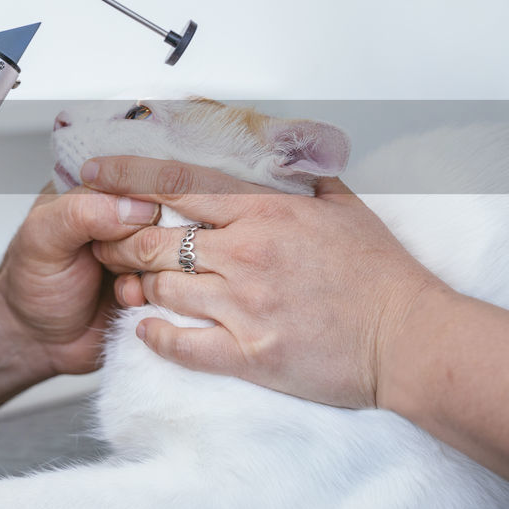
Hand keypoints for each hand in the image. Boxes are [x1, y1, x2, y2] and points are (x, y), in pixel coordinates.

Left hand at [0, 184, 162, 376]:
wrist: (38, 339)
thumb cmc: (32, 282)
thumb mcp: (42, 239)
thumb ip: (81, 212)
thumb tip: (139, 207)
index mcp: (97, 187)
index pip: (139, 173)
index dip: (143, 196)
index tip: (130, 222)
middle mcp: (126, 213)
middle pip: (166, 210)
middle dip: (143, 239)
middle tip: (106, 258)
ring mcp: (145, 248)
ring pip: (175, 246)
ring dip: (151, 267)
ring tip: (116, 279)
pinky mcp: (158, 282)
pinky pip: (178, 281)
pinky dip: (156, 291)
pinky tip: (128, 298)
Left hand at [82, 157, 446, 407]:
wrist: (412, 340)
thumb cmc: (382, 277)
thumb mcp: (344, 208)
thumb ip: (300, 179)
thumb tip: (277, 155)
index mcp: (265, 213)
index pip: (177, 185)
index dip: (128, 177)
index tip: (95, 172)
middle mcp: (248, 254)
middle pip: (155, 239)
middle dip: (122, 241)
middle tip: (108, 245)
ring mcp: (246, 305)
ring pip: (161, 288)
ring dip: (140, 287)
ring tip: (133, 288)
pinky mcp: (250, 353)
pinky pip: (181, 343)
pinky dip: (154, 335)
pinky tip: (146, 329)